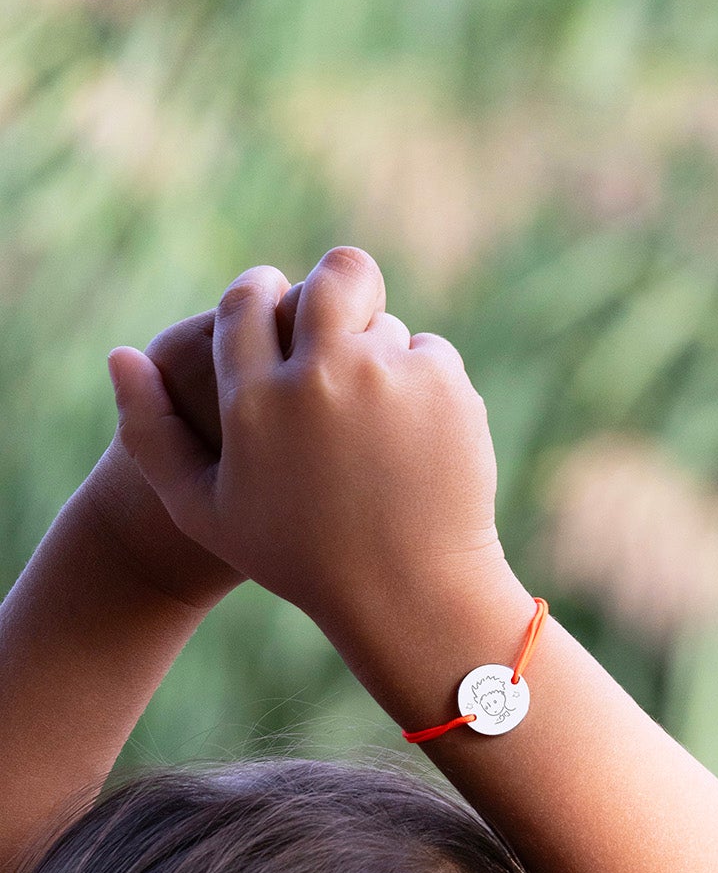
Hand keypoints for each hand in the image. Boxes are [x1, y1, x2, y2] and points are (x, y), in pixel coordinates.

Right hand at [106, 248, 505, 633]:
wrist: (408, 593)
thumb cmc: (298, 557)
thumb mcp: (204, 510)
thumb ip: (150, 433)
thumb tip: (120, 355)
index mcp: (253, 399)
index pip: (248, 299)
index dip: (260, 290)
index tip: (272, 300)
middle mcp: (319, 376)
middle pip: (330, 279)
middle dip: (335, 286)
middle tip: (335, 316)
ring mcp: (386, 375)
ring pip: (383, 322)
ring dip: (377, 351)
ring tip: (371, 417)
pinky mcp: (442, 385)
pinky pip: (428, 353)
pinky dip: (421, 383)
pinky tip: (409, 435)